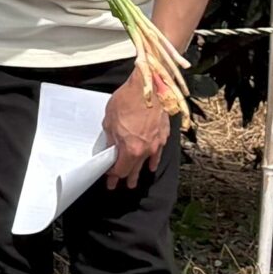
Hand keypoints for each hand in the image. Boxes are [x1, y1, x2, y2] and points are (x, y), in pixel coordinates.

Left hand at [103, 67, 170, 186]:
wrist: (147, 87)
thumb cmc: (126, 101)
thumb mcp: (110, 122)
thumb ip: (111, 140)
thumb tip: (111, 150)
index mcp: (130, 148)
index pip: (121, 169)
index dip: (113, 176)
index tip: (109, 181)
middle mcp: (145, 149)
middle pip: (134, 169)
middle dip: (126, 178)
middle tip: (120, 186)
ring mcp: (156, 143)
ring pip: (146, 162)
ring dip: (139, 171)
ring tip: (134, 181)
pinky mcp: (163, 134)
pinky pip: (157, 152)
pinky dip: (153, 160)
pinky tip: (151, 166)